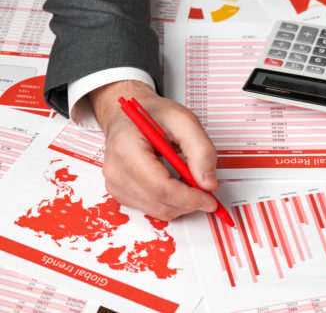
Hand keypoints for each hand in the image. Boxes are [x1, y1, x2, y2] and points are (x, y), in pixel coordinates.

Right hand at [90, 80, 218, 220]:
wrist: (131, 115)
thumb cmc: (153, 115)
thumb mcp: (185, 121)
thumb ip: (201, 150)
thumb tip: (208, 183)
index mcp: (127, 148)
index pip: (160, 187)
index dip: (189, 197)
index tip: (209, 199)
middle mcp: (116, 170)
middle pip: (159, 203)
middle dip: (189, 202)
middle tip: (206, 189)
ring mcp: (115, 184)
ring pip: (157, 211)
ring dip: (181, 203)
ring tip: (189, 180)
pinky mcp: (120, 193)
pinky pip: (152, 209)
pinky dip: (170, 202)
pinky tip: (175, 184)